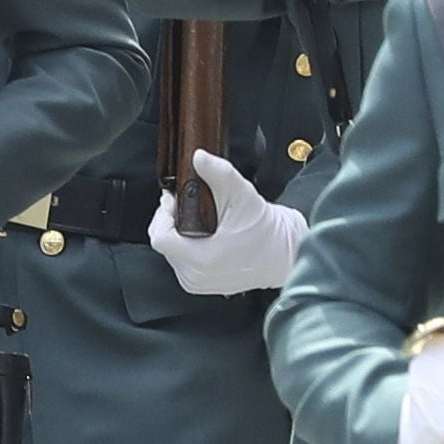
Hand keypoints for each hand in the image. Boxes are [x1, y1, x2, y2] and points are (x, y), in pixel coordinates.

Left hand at [153, 152, 304, 296]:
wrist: (284, 252)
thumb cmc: (265, 230)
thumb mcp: (241, 194)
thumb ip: (218, 172)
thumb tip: (198, 158)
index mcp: (202, 260)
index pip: (159, 237)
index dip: (163, 214)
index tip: (174, 201)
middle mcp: (196, 276)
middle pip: (164, 243)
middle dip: (172, 220)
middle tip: (185, 205)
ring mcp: (198, 284)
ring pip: (172, 253)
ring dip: (179, 233)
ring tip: (197, 220)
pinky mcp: (202, 285)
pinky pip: (182, 263)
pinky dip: (187, 246)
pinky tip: (202, 235)